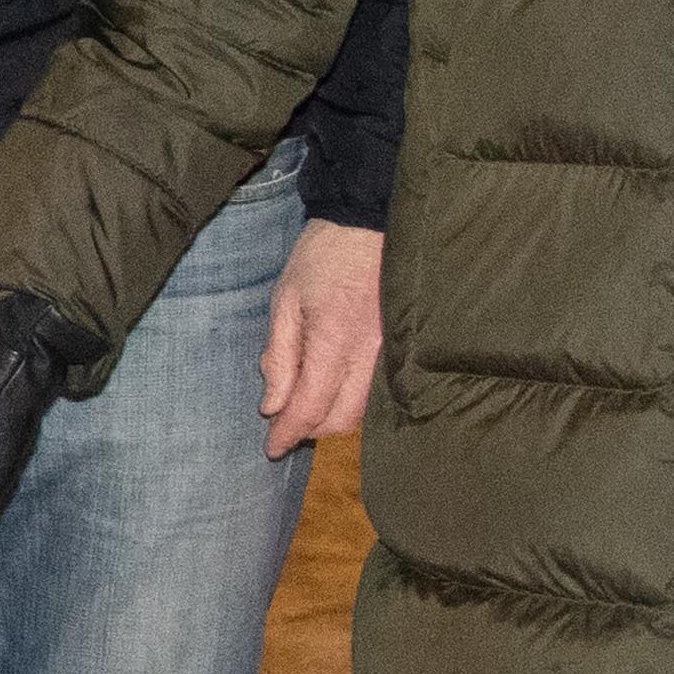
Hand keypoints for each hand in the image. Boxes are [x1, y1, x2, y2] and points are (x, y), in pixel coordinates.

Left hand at [259, 220, 383, 452]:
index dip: (289, 432)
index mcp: (334, 339)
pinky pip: (378, 391)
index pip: (311, 405)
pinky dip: (354, 401)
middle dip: (311, 429)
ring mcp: (391, 352)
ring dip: (333, 418)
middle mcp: (369, 353)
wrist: (370, 224)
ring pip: (363, 409)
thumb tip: (272, 406)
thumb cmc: (322, 258)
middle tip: (285, 426)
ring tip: (306, 408)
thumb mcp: (284, 301)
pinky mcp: (401, 347)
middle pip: (342, 417)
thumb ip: (279, 356)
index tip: (272, 449)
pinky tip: (335, 392)